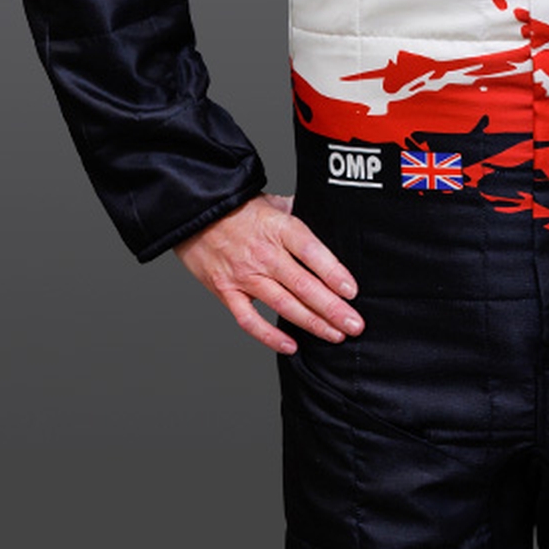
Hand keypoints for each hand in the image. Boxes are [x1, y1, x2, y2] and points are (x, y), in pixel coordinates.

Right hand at [174, 193, 362, 354]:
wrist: (194, 213)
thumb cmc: (238, 208)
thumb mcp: (273, 202)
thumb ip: (301, 212)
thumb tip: (330, 216)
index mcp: (279, 228)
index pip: (312, 252)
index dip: (333, 272)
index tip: (352, 291)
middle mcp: (264, 254)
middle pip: (303, 284)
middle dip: (332, 308)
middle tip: (354, 325)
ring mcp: (244, 275)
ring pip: (283, 305)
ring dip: (312, 323)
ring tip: (335, 335)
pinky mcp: (226, 292)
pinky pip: (249, 320)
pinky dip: (269, 336)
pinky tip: (291, 346)